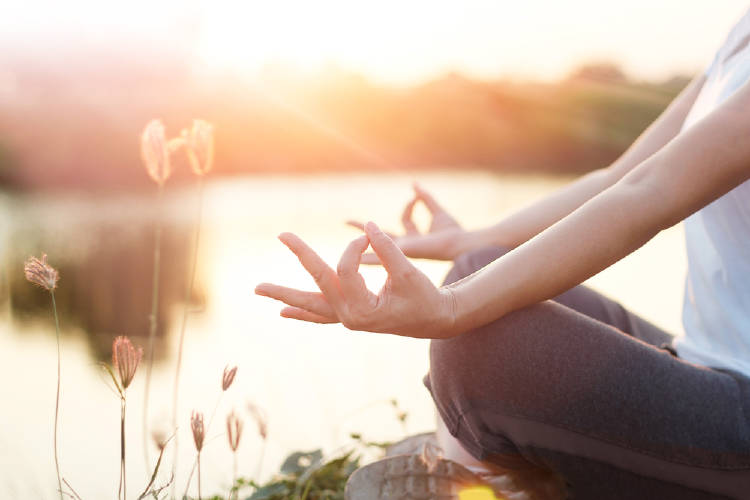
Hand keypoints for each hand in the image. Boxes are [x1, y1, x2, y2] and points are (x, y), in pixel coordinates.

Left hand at [254, 222, 457, 338]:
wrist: (436, 319)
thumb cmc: (424, 296)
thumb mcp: (408, 271)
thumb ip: (387, 248)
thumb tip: (367, 228)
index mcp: (362, 310)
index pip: (345, 269)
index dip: (356, 247)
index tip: (370, 235)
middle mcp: (349, 318)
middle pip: (313, 291)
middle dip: (291, 273)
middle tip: (273, 251)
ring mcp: (347, 319)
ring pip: (311, 306)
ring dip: (285, 295)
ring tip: (259, 289)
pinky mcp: (351, 316)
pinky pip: (321, 315)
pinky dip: (303, 313)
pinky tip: (283, 313)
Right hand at [348, 183, 465, 262]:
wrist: (458, 244)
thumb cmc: (453, 232)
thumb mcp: (436, 211)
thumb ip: (425, 198)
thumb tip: (414, 184)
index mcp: (415, 236)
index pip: (405, 219)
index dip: (410, 205)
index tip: (416, 194)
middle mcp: (406, 245)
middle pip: (381, 236)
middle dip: (365, 229)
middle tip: (346, 220)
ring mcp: (402, 250)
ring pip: (376, 246)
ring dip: (360, 240)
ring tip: (344, 233)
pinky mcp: (401, 253)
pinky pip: (381, 257)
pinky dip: (369, 259)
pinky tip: (355, 261)